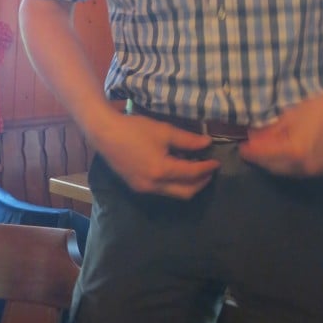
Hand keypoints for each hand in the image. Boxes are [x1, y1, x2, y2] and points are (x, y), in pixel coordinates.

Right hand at [94, 114, 219, 198]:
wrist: (105, 133)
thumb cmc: (135, 129)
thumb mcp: (164, 130)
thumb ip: (187, 140)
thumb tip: (207, 143)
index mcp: (162, 171)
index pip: (192, 173)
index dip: (207, 168)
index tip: (217, 162)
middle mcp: (154, 185)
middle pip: (186, 192)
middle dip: (201, 183)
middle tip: (209, 170)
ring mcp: (144, 189)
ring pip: (174, 193)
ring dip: (188, 184)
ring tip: (195, 168)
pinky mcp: (137, 186)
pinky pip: (162, 190)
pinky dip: (174, 183)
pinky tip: (176, 168)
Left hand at [239, 92, 322, 176]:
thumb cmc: (321, 107)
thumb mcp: (292, 114)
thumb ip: (272, 129)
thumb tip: (254, 136)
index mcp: (294, 151)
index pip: (265, 156)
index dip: (251, 153)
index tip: (241, 149)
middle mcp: (305, 166)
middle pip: (276, 167)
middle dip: (263, 160)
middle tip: (253, 150)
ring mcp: (318, 170)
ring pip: (291, 171)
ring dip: (278, 163)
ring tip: (270, 151)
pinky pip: (306, 170)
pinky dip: (295, 164)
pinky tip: (291, 154)